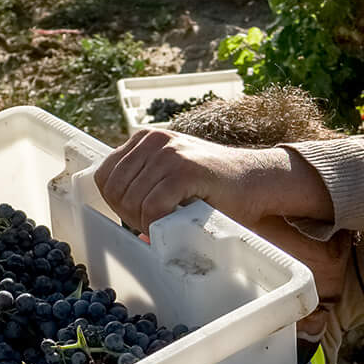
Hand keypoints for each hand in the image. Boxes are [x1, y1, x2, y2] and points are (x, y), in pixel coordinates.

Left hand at [93, 128, 331, 232]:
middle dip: (130, 216)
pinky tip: (175, 224)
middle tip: (155, 225)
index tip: (139, 215)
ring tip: (168, 224)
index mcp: (146, 138)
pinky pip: (152, 206)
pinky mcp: (185, 169)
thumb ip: (144, 182)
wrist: (257, 181)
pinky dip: (158, 224)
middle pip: (115, 190)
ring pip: (131, 200)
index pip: (105, 176)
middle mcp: (154, 139)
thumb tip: (113, 207)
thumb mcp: (172, 174)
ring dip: (145, 222)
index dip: (117, 203)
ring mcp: (169, 152)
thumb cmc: (216, 186)